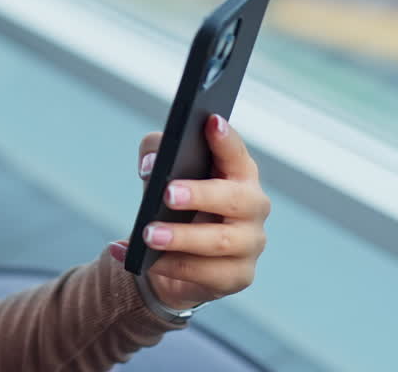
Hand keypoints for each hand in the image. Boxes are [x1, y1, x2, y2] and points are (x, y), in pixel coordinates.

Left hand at [108, 114, 270, 309]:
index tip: (210, 121)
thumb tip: (151, 164)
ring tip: (147, 234)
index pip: (236, 152)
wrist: (175, 261)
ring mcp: (250, 243)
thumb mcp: (162, 174)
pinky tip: (144, 262)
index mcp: (238, 173)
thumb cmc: (174, 205)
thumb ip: (156, 155)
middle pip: (234, 198)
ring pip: (219, 242)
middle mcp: (253, 207)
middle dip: (200, 194)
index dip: (225, 139)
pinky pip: (206, 274)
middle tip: (167, 193)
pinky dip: (171, 267)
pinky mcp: (237, 276)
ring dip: (181, 237)